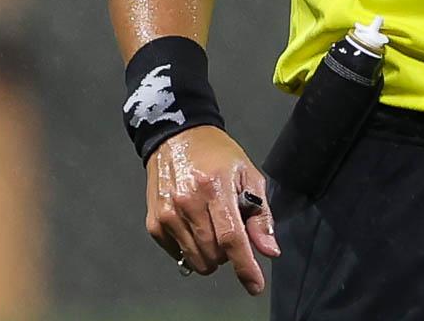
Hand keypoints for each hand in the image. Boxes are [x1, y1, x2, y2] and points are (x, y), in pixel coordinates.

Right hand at [145, 125, 279, 295]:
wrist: (177, 138)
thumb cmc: (218, 155)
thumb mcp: (248, 175)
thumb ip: (260, 215)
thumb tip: (269, 251)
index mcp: (215, 188)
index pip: (231, 238)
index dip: (245, 266)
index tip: (255, 285)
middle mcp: (187, 203)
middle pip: (214, 254)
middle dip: (229, 253)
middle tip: (231, 229)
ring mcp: (167, 215)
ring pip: (196, 260)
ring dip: (211, 254)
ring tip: (213, 226)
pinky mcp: (154, 224)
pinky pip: (178, 255)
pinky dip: (192, 249)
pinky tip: (195, 226)